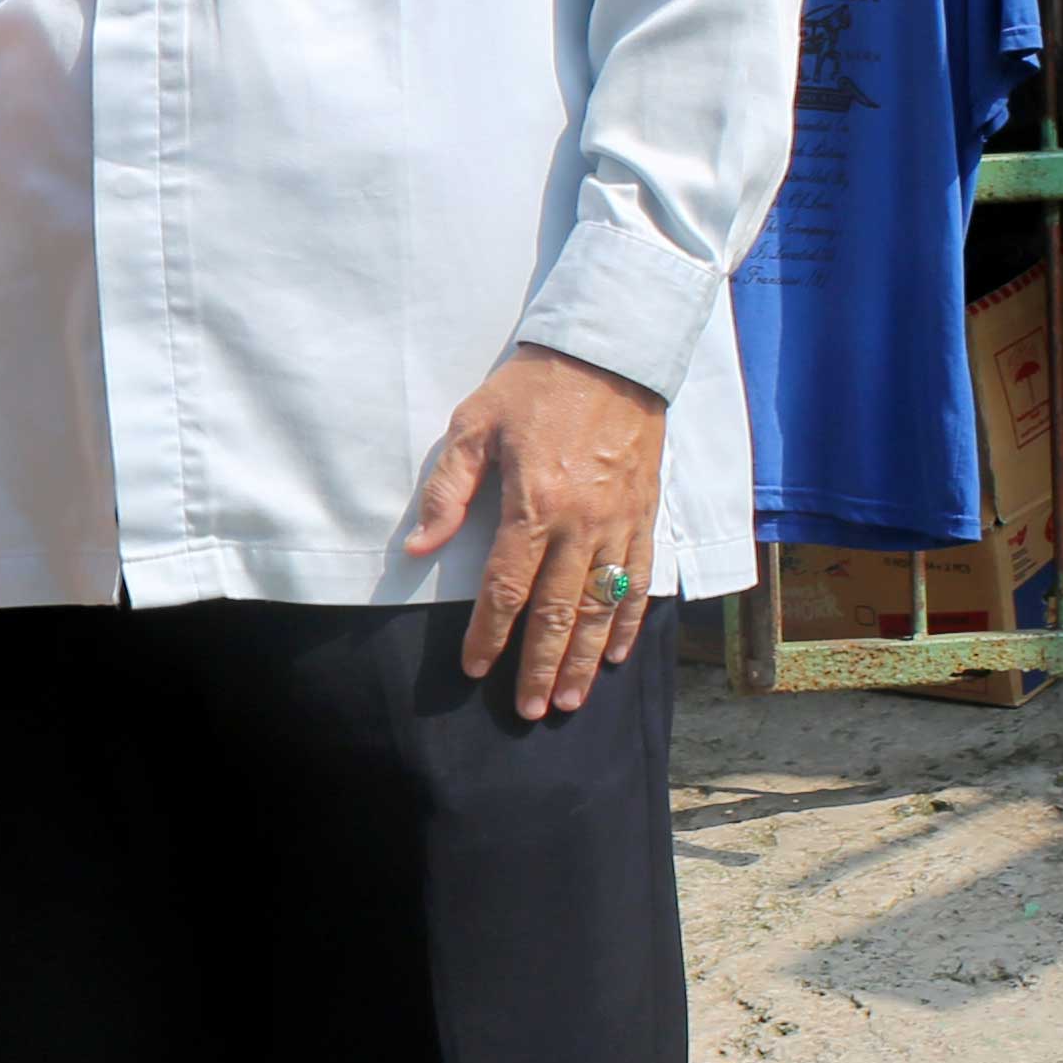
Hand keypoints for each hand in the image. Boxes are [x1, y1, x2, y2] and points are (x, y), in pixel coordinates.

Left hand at [396, 345, 670, 719]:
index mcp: (536, 503)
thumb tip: (418, 548)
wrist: (612, 352)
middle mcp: (583, 523)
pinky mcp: (645, 514)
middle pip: (558, 611)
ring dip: (586, 658)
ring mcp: (620, 522)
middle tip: (530, 710)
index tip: (475, 669)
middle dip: (542, 666)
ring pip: (602, 606)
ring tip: (572, 699)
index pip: (507, 587)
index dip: (489, 633)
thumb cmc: (534, 387)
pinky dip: (629, 620)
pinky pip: (639, 579)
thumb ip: (447, 491)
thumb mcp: (475, 425)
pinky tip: (617, 652)